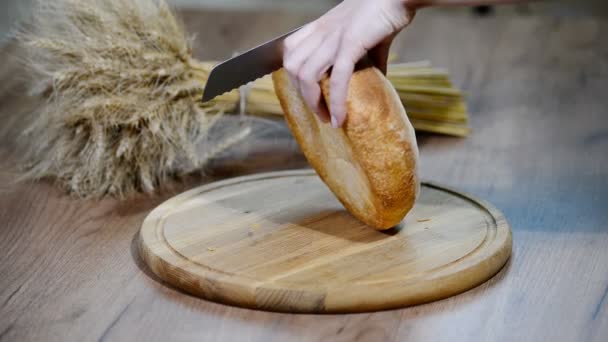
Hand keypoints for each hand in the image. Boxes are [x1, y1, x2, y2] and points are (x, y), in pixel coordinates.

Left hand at [283, 0, 415, 127]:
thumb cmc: (385, 11)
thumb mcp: (367, 38)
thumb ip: (367, 59)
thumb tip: (378, 80)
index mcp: (321, 27)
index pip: (290, 52)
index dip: (294, 76)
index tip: (309, 94)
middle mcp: (321, 31)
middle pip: (292, 67)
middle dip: (302, 94)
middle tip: (320, 111)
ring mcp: (333, 37)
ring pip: (306, 76)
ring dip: (314, 103)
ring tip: (329, 118)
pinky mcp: (350, 44)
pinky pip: (336, 79)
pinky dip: (336, 103)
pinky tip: (340, 117)